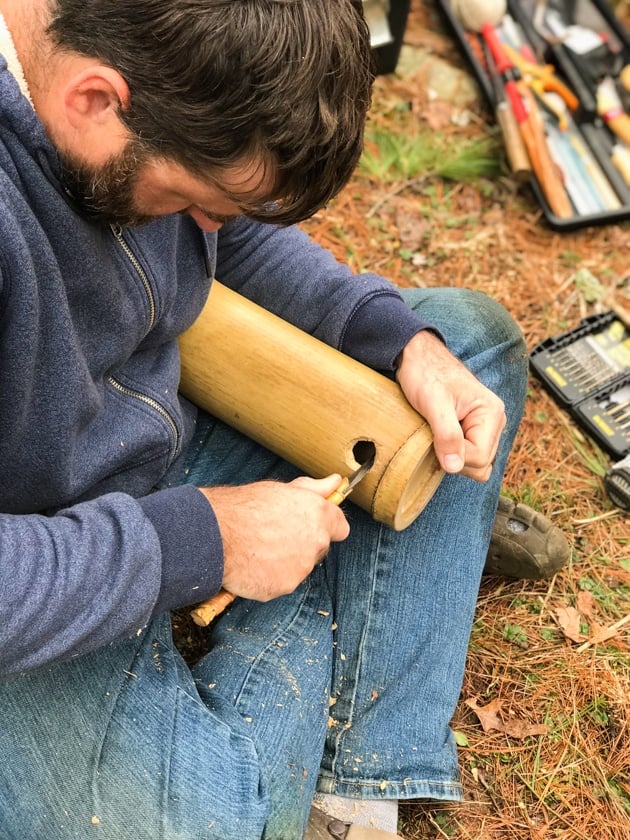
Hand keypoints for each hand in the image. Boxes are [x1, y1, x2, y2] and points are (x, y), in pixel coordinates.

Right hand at [198, 474, 349, 600]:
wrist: (216, 534)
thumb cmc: (244, 507)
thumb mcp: (280, 490)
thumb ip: (312, 489)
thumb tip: (333, 482)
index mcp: (318, 515)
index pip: (340, 527)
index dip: (327, 526)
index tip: (312, 525)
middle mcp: (315, 543)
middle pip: (317, 548)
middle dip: (301, 544)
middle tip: (273, 534)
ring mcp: (301, 568)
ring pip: (297, 567)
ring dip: (283, 562)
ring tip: (257, 548)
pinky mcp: (283, 587)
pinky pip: (279, 583)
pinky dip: (267, 577)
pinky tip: (251, 563)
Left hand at [396, 330, 505, 481]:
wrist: (417, 356)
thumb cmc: (425, 373)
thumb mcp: (433, 404)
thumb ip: (447, 435)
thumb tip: (454, 466)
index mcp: (491, 414)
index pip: (480, 458)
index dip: (454, 457)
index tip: (433, 440)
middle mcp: (494, 423)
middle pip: (481, 465)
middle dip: (455, 459)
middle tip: (433, 438)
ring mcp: (483, 428)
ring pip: (475, 464)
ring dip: (452, 457)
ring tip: (435, 436)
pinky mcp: (471, 430)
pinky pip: (467, 456)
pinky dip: (451, 453)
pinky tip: (437, 439)